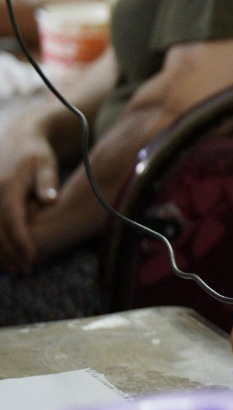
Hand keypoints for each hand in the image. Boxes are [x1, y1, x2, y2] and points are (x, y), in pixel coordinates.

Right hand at [0, 124, 59, 274]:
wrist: (15, 139)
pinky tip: (1, 256)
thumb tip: (50, 199)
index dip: (21, 242)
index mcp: (8, 185)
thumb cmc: (35, 154)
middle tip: (24, 270)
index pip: (12, 220)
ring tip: (12, 267)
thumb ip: (47, 182)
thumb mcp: (45, 163)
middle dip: (9, 253)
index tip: (31, 259)